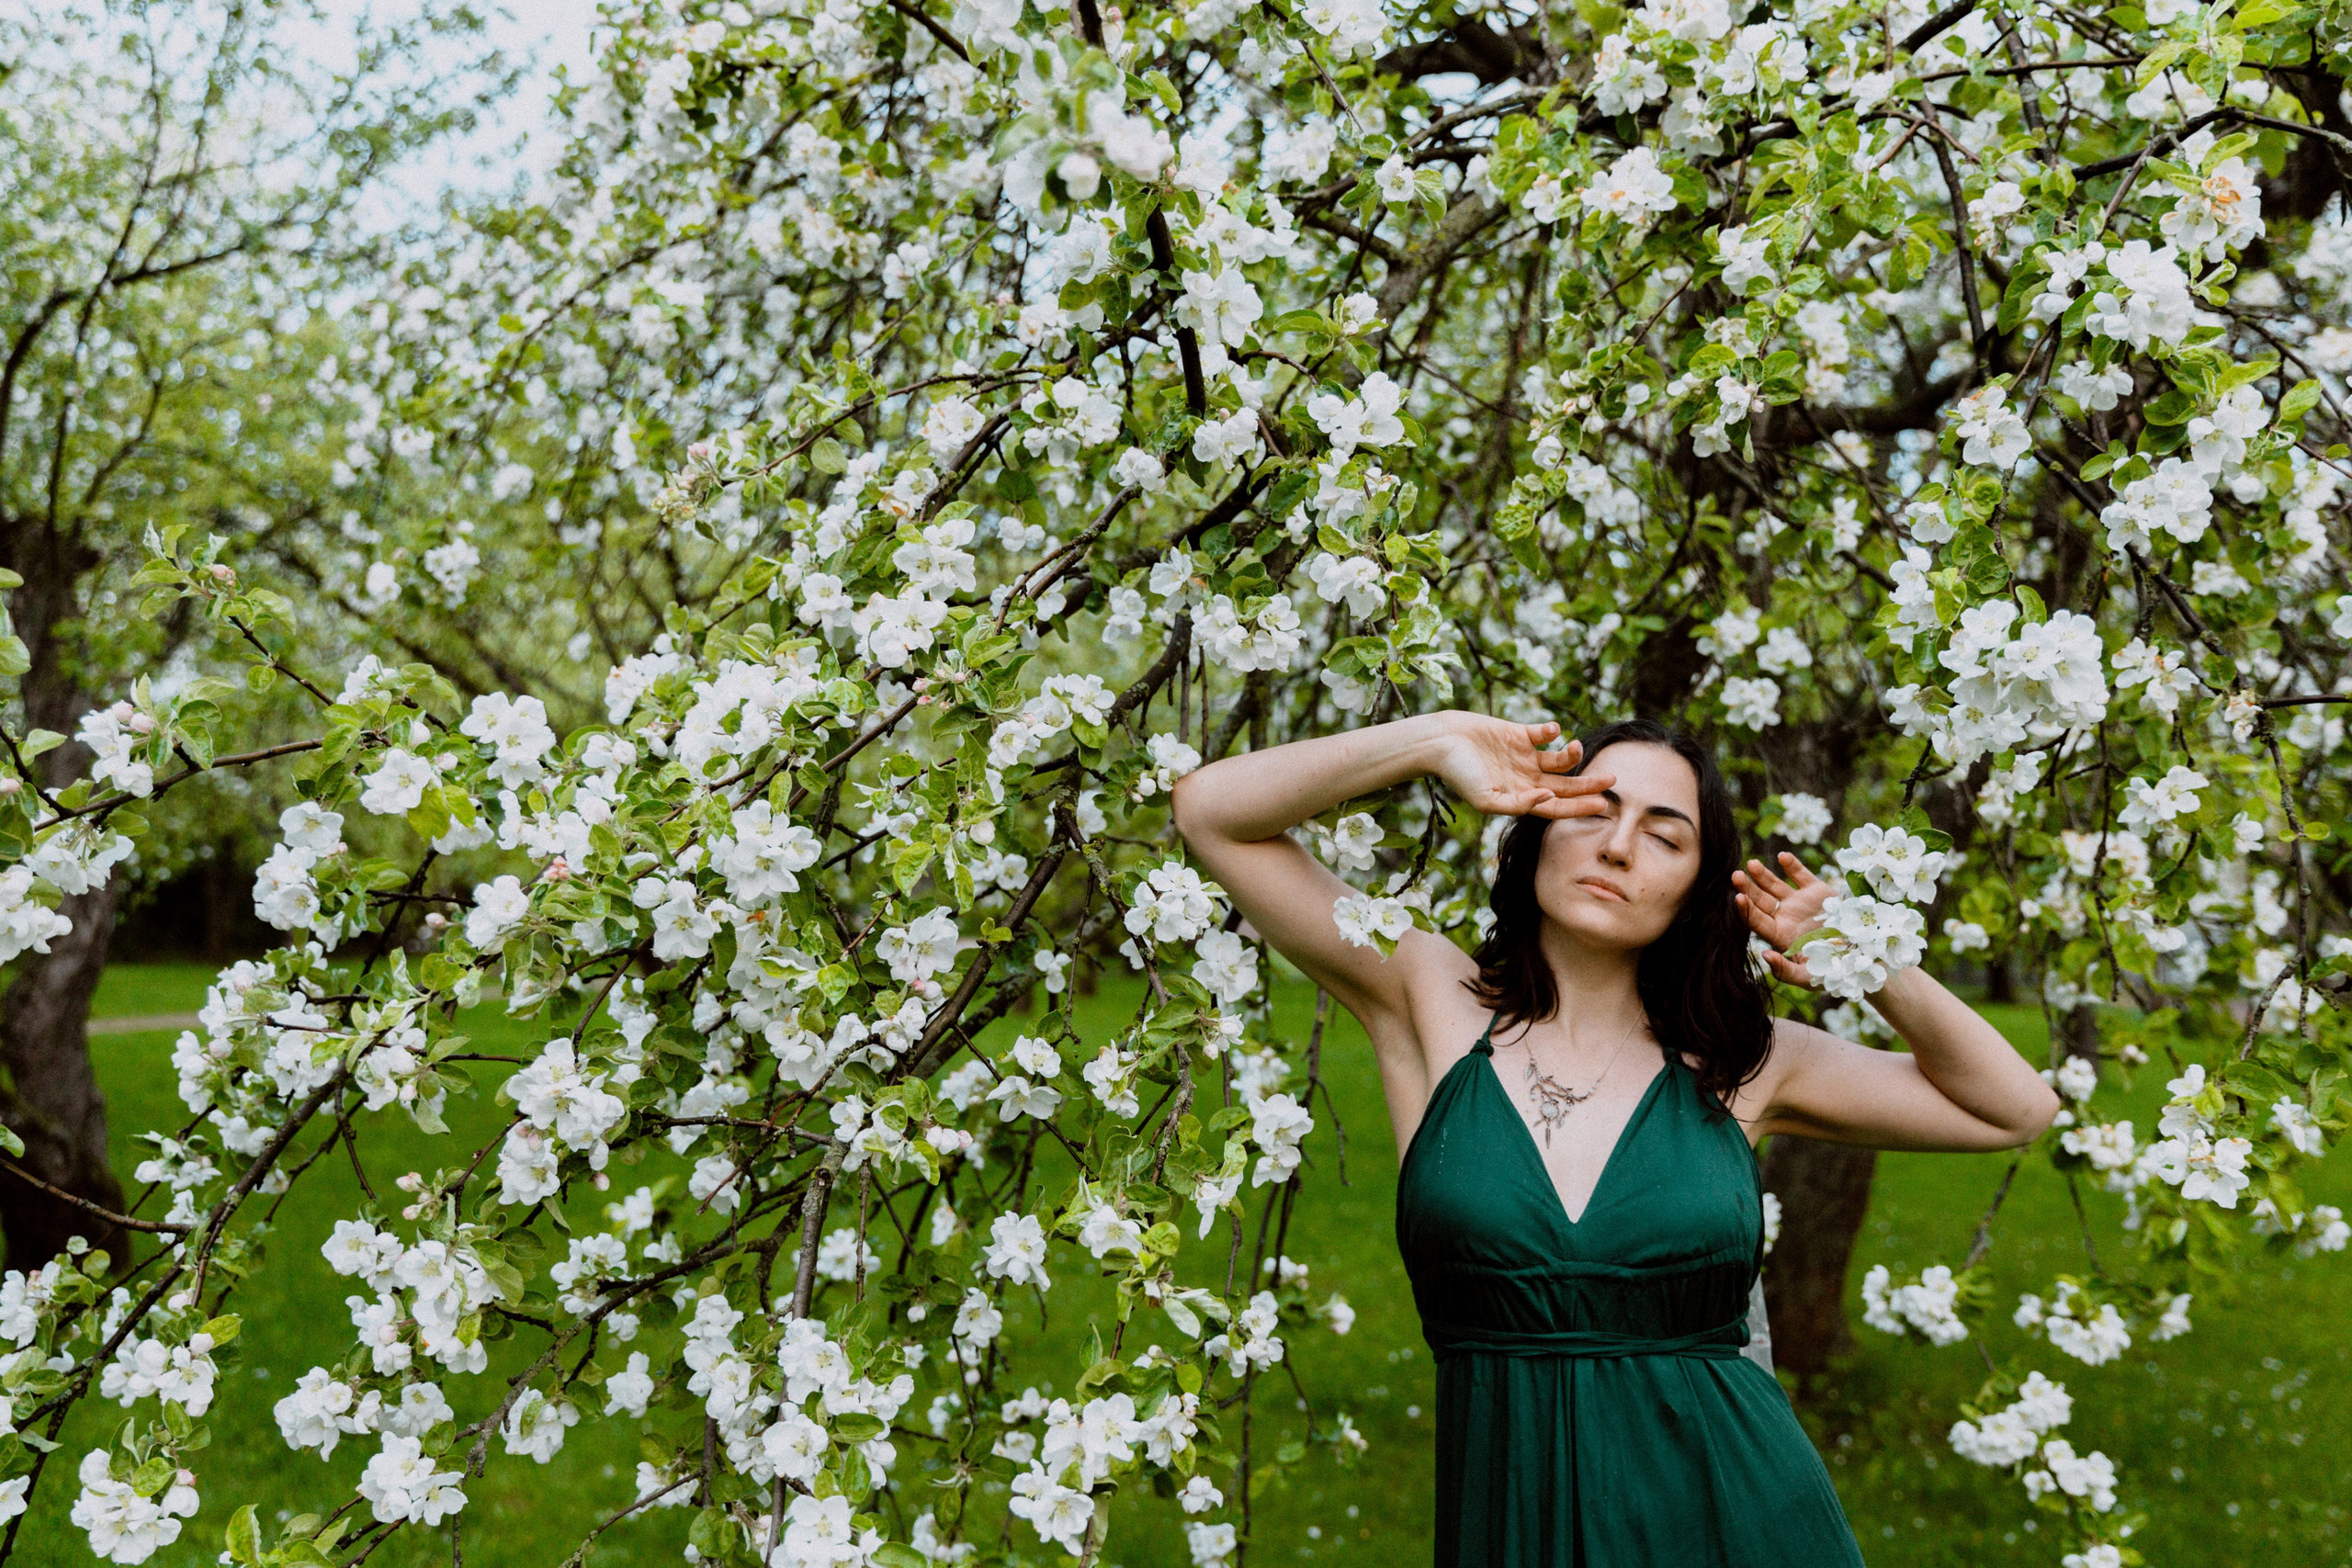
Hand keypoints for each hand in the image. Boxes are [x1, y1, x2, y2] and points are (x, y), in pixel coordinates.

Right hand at [1428, 715, 1612, 819]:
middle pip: (1565, 785)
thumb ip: (1517, 804)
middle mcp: (1526, 778)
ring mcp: (1524, 756)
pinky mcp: (1519, 733)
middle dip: (1588, 784)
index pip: (1556, 807)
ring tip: (1576, 747)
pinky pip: (1544, 734)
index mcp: (1519, 797)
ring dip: (1571, 755)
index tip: (1603, 804)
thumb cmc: (1459, 774)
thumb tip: (1548, 797)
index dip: (1579, 807)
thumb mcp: (1486, 799)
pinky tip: (1553, 731)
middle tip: (1613, 780)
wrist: (1441, 742)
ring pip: (1559, 760)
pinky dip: (1552, 731)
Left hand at [1733, 851, 1837, 989]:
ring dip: (1763, 875)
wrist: (1862, 955)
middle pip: (1760, 901)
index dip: (1746, 911)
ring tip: (1752, 864)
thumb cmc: (1833, 971)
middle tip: (1736, 876)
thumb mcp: (1808, 977)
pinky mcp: (1817, 891)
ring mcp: (1800, 903)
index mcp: (1780, 936)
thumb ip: (1785, 970)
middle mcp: (1785, 917)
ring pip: (1775, 886)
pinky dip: (1792, 865)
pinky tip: (1783, 856)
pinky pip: (1801, 875)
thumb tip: (1765, 955)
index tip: (1738, 898)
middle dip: (1748, 889)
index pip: (1757, 922)